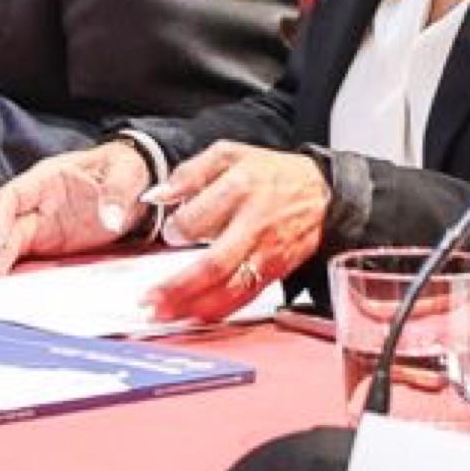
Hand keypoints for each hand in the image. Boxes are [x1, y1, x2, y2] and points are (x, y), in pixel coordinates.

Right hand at [0, 140, 150, 275]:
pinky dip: (5, 266)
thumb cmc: (124, 168)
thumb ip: (116, 193)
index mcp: (48, 178)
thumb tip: (111, 217)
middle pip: (4, 223)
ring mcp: (41, 223)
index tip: (0, 239)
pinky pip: (23, 255)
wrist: (137, 182)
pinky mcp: (50, 243)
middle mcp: (37, 201)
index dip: (2, 216)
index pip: (13, 195)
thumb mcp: (125, 174)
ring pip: (6, 241)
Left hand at [142, 142, 328, 322]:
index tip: (168, 234)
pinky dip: (217, 311)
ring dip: (192, 307)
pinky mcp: (274, 273)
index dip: (175, 230)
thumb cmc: (271, 173)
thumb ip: (189, 173)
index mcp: (240, 188)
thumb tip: (157, 196)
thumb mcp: (229, 154)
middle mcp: (254, 224)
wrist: (320, 194)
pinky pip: (244, 298)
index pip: (197, 219)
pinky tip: (193, 316)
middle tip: (148, 300)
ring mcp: (266, 253)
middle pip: (213, 265)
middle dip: (177, 288)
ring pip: (228, 289)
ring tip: (163, 314)